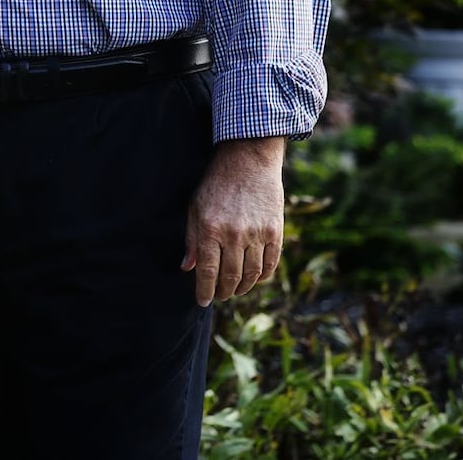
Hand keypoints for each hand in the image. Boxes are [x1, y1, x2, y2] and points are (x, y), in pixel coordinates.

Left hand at [181, 136, 285, 305]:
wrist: (248, 160)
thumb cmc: (216, 184)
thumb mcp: (195, 207)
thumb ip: (192, 239)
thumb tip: (187, 268)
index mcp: (210, 228)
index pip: (207, 271)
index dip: (204, 291)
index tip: (202, 301)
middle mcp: (234, 234)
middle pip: (230, 277)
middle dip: (223, 291)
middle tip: (218, 296)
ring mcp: (257, 234)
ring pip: (252, 275)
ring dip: (243, 288)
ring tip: (234, 290)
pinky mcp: (275, 231)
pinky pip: (270, 264)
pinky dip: (262, 277)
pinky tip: (255, 279)